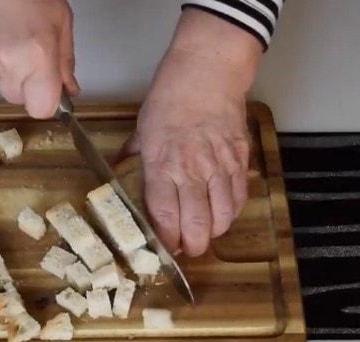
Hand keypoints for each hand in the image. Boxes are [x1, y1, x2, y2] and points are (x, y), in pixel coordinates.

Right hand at [0, 0, 78, 117]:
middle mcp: (7, 61)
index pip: (40, 109)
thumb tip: (69, 90)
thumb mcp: (60, 20)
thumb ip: (65, 61)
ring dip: (5, 67)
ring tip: (8, 35)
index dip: (46, 102)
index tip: (49, 92)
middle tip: (29, 54)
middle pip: (16, 98)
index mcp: (37, 54)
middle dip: (25, 84)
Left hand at [119, 9, 261, 256]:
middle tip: (187, 248)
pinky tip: (221, 214)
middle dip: (193, 246)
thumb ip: (134, 160)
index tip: (165, 250)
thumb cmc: (170, 99)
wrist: (207, 73)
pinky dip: (231, 212)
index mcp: (162, 167)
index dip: (168, 242)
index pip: (166, 219)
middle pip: (198, 226)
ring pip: (223, 218)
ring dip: (213, 233)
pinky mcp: (240, 160)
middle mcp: (192, 172)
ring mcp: (220, 167)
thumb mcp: (142, 132)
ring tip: (204, 234)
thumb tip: (119, 176)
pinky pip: (239, 198)